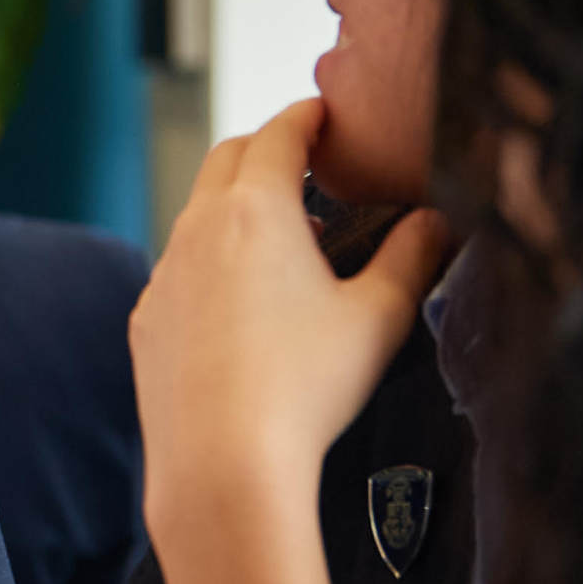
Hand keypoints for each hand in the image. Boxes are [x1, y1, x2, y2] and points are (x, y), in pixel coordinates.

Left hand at [134, 104, 453, 583]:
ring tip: (289, 241)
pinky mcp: (145, 323)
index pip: (280, 134)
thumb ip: (413, 257)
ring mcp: (162, 276)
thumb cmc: (308, 387)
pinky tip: (245, 305)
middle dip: (267, 152)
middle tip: (310, 165)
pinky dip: (211, 263)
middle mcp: (197, 229)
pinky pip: (178, 272)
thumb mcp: (380, 317)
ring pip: (198, 217)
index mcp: (256, 209)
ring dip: (238, 211)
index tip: (328, 115)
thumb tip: (436, 220)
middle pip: (227, 160)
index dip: (309, 117)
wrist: (222, 468)